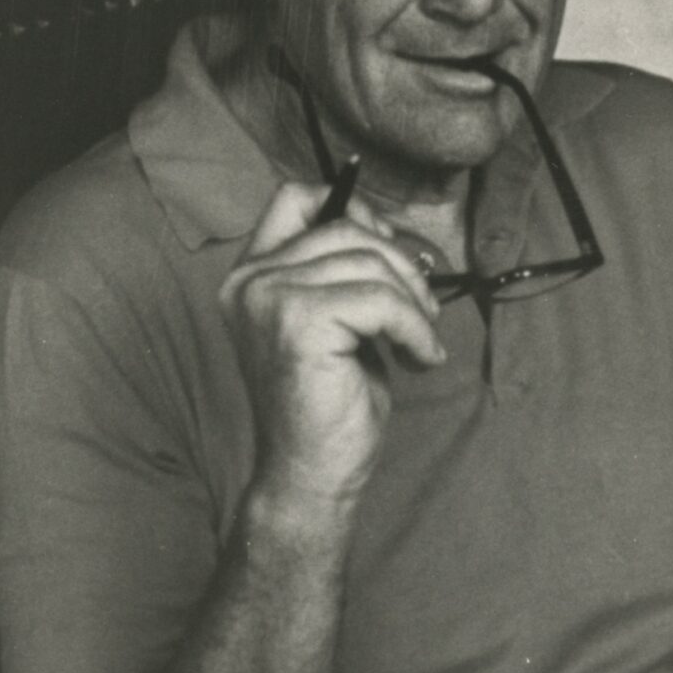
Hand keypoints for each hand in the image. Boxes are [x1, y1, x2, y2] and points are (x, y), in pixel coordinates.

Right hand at [219, 181, 445, 511]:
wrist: (310, 475)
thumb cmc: (328, 401)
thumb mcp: (332, 318)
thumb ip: (338, 269)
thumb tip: (383, 227)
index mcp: (250, 274)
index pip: (295, 197)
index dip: (350, 210)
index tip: (386, 249)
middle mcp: (249, 280)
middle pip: (346, 228)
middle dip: (400, 263)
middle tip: (423, 311)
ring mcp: (269, 299)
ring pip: (370, 263)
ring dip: (413, 303)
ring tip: (420, 342)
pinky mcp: (299, 323)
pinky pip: (382, 301)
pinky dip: (414, 329)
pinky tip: (419, 360)